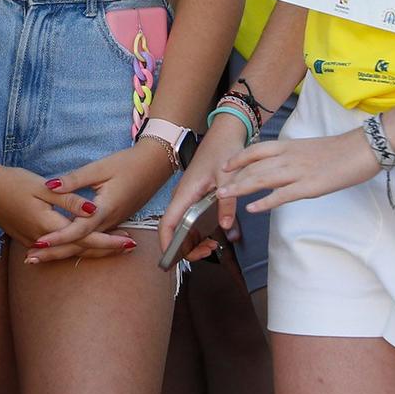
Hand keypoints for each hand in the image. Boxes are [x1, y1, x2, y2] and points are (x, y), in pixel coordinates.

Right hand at [0, 160, 141, 264]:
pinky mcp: (27, 240)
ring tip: (114, 247)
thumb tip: (93, 210)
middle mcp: (42, 238)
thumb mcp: (42, 187)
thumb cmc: (13, 182)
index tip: (129, 241)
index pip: (85, 237)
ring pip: (69, 252)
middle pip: (80, 249)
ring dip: (92, 251)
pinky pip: (56, 250)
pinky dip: (74, 249)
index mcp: (49, 223)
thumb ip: (69, 199)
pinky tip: (84, 246)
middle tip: (129, 246)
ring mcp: (33, 242)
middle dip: (106, 250)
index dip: (109, 241)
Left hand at [28, 140, 177, 261]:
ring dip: (63, 252)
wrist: (156, 166)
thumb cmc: (128, 163)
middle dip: (55, 253)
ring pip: (86, 245)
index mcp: (105, 209)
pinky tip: (63, 249)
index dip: (59, 237)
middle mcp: (109, 222)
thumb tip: (51, 185)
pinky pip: (93, 240)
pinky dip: (77, 247)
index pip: (78, 229)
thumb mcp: (100, 168)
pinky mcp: (113, 221)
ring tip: (40, 258)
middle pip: (80, 244)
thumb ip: (75, 179)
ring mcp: (112, 224)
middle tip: (31, 260)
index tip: (40, 242)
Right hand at [158, 113, 249, 263]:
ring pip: (182, 226)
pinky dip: (198, 231)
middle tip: (208, 252)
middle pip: (173, 229)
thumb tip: (226, 228)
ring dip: (193, 241)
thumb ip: (227, 204)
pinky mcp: (194, 196)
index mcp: (185, 193)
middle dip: (185, 247)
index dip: (166, 244)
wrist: (225, 132)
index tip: (171, 260)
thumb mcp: (229, 178)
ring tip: (213, 246)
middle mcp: (182, 197)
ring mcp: (187, 197)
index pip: (167, 223)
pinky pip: (190, 219)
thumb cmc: (223, 150)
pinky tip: (213, 236)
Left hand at [216, 128, 378, 213]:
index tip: (225, 166)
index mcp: (289, 146)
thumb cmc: (340, 150)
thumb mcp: (309, 149)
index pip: (256, 150)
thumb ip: (292, 157)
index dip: (238, 158)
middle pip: (254, 167)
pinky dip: (265, 202)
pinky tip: (253, 209)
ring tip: (225, 196)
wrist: (362, 148)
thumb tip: (281, 166)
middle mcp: (289, 157)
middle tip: (217, 188)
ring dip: (241, 188)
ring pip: (263, 179)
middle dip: (233, 178)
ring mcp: (298, 172)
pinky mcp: (310, 187)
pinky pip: (282, 195)